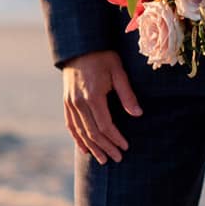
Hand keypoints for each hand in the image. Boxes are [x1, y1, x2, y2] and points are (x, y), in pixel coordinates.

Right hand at [62, 49, 142, 163]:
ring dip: (92, 147)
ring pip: (80, 131)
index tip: (125, 147)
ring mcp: (70, 103)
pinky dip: (77, 138)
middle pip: (92, 132)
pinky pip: (70, 124)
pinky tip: (84, 148)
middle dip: (105, 147)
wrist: (80, 46)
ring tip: (103, 159)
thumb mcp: (118, 72)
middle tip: (117, 158)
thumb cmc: (103, 57)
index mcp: (93, 96)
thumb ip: (127, 94)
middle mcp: (79, 102)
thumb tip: (138, 114)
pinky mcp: (66, 102)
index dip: (115, 138)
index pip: (105, 125)